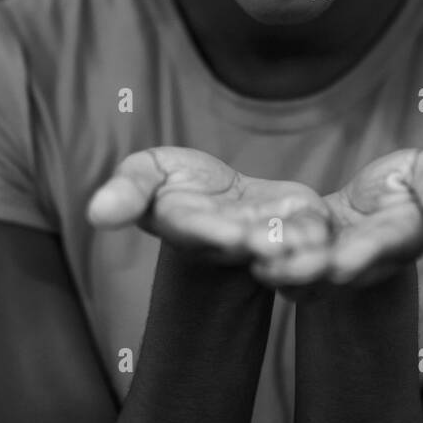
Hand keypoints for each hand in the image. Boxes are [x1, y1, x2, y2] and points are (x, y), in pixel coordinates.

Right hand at [86, 145, 332, 271]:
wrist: (220, 192)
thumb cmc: (175, 182)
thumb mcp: (147, 173)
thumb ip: (127, 192)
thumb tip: (95, 213)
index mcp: (190, 226)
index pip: (197, 231)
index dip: (213, 234)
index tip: (229, 234)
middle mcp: (230, 241)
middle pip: (244, 245)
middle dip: (257, 245)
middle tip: (270, 244)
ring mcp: (269, 238)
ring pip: (283, 249)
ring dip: (293, 249)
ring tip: (304, 242)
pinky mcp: (302, 225)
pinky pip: (314, 235)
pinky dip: (320, 236)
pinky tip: (326, 233)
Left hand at [250, 148, 422, 291]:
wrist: (369, 206)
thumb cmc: (402, 183)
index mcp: (399, 238)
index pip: (384, 248)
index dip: (364, 255)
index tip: (343, 261)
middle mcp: (364, 263)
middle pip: (338, 271)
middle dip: (314, 270)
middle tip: (288, 267)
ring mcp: (331, 272)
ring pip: (306, 278)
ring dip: (283, 271)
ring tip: (259, 260)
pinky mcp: (302, 268)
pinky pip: (282, 271)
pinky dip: (264, 261)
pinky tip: (241, 249)